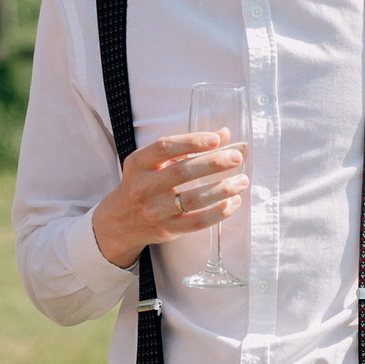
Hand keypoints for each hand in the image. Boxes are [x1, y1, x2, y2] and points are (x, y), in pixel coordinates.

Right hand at [90, 131, 247, 267]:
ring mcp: (155, 210)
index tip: (217, 139)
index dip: (192, 142)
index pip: (165, 147)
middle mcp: (143, 186)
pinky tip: (233, 202)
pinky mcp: (167, 229)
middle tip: (236, 157)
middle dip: (213, 163)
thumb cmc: (145, 183)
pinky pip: (197, 222)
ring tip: (242, 180)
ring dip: (222, 189)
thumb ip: (188, 147)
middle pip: (182, 172)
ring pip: (193, 199)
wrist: (122, 220)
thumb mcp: (156, 161)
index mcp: (139, 163)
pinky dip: (219, 212)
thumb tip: (224, 134)